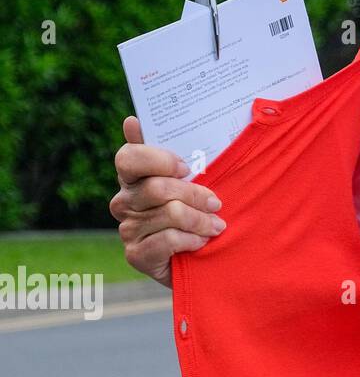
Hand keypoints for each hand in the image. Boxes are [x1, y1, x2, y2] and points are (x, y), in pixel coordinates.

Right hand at [108, 116, 226, 288]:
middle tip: (217, 202)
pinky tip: (201, 242)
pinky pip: (167, 240)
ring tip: (217, 225)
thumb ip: (175, 148)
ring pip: (169, 213)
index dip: (158, 160)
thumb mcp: (196, 177)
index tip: (185, 167)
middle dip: (196, 194)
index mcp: (134, 176)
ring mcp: (127, 228)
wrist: (204, 257)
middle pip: (157, 187)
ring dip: (201, 220)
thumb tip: (134, 119)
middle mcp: (124, 201)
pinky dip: (192, 240)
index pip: (128, 157)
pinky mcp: (135, 254)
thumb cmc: (200, 208)